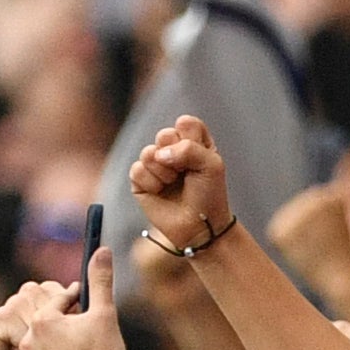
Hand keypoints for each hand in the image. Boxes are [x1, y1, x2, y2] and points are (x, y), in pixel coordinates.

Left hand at [0, 278, 130, 349]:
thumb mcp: (105, 313)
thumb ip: (100, 280)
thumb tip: (101, 250)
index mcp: (43, 321)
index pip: (62, 300)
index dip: (81, 299)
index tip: (92, 304)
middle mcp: (29, 342)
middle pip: (53, 323)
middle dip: (70, 323)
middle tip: (90, 331)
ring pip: (49, 346)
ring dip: (63, 345)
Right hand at [129, 116, 235, 254]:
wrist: (199, 226)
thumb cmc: (209, 195)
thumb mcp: (212, 165)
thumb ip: (189, 148)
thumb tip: (159, 154)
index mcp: (192, 141)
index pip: (185, 123)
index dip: (191, 139)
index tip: (201, 158)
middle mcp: (172, 150)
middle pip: (164, 135)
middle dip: (176, 156)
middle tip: (186, 173)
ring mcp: (155, 164)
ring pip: (148, 152)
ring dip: (164, 172)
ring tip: (174, 184)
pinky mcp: (140, 181)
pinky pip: (137, 169)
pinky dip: (152, 183)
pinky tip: (160, 191)